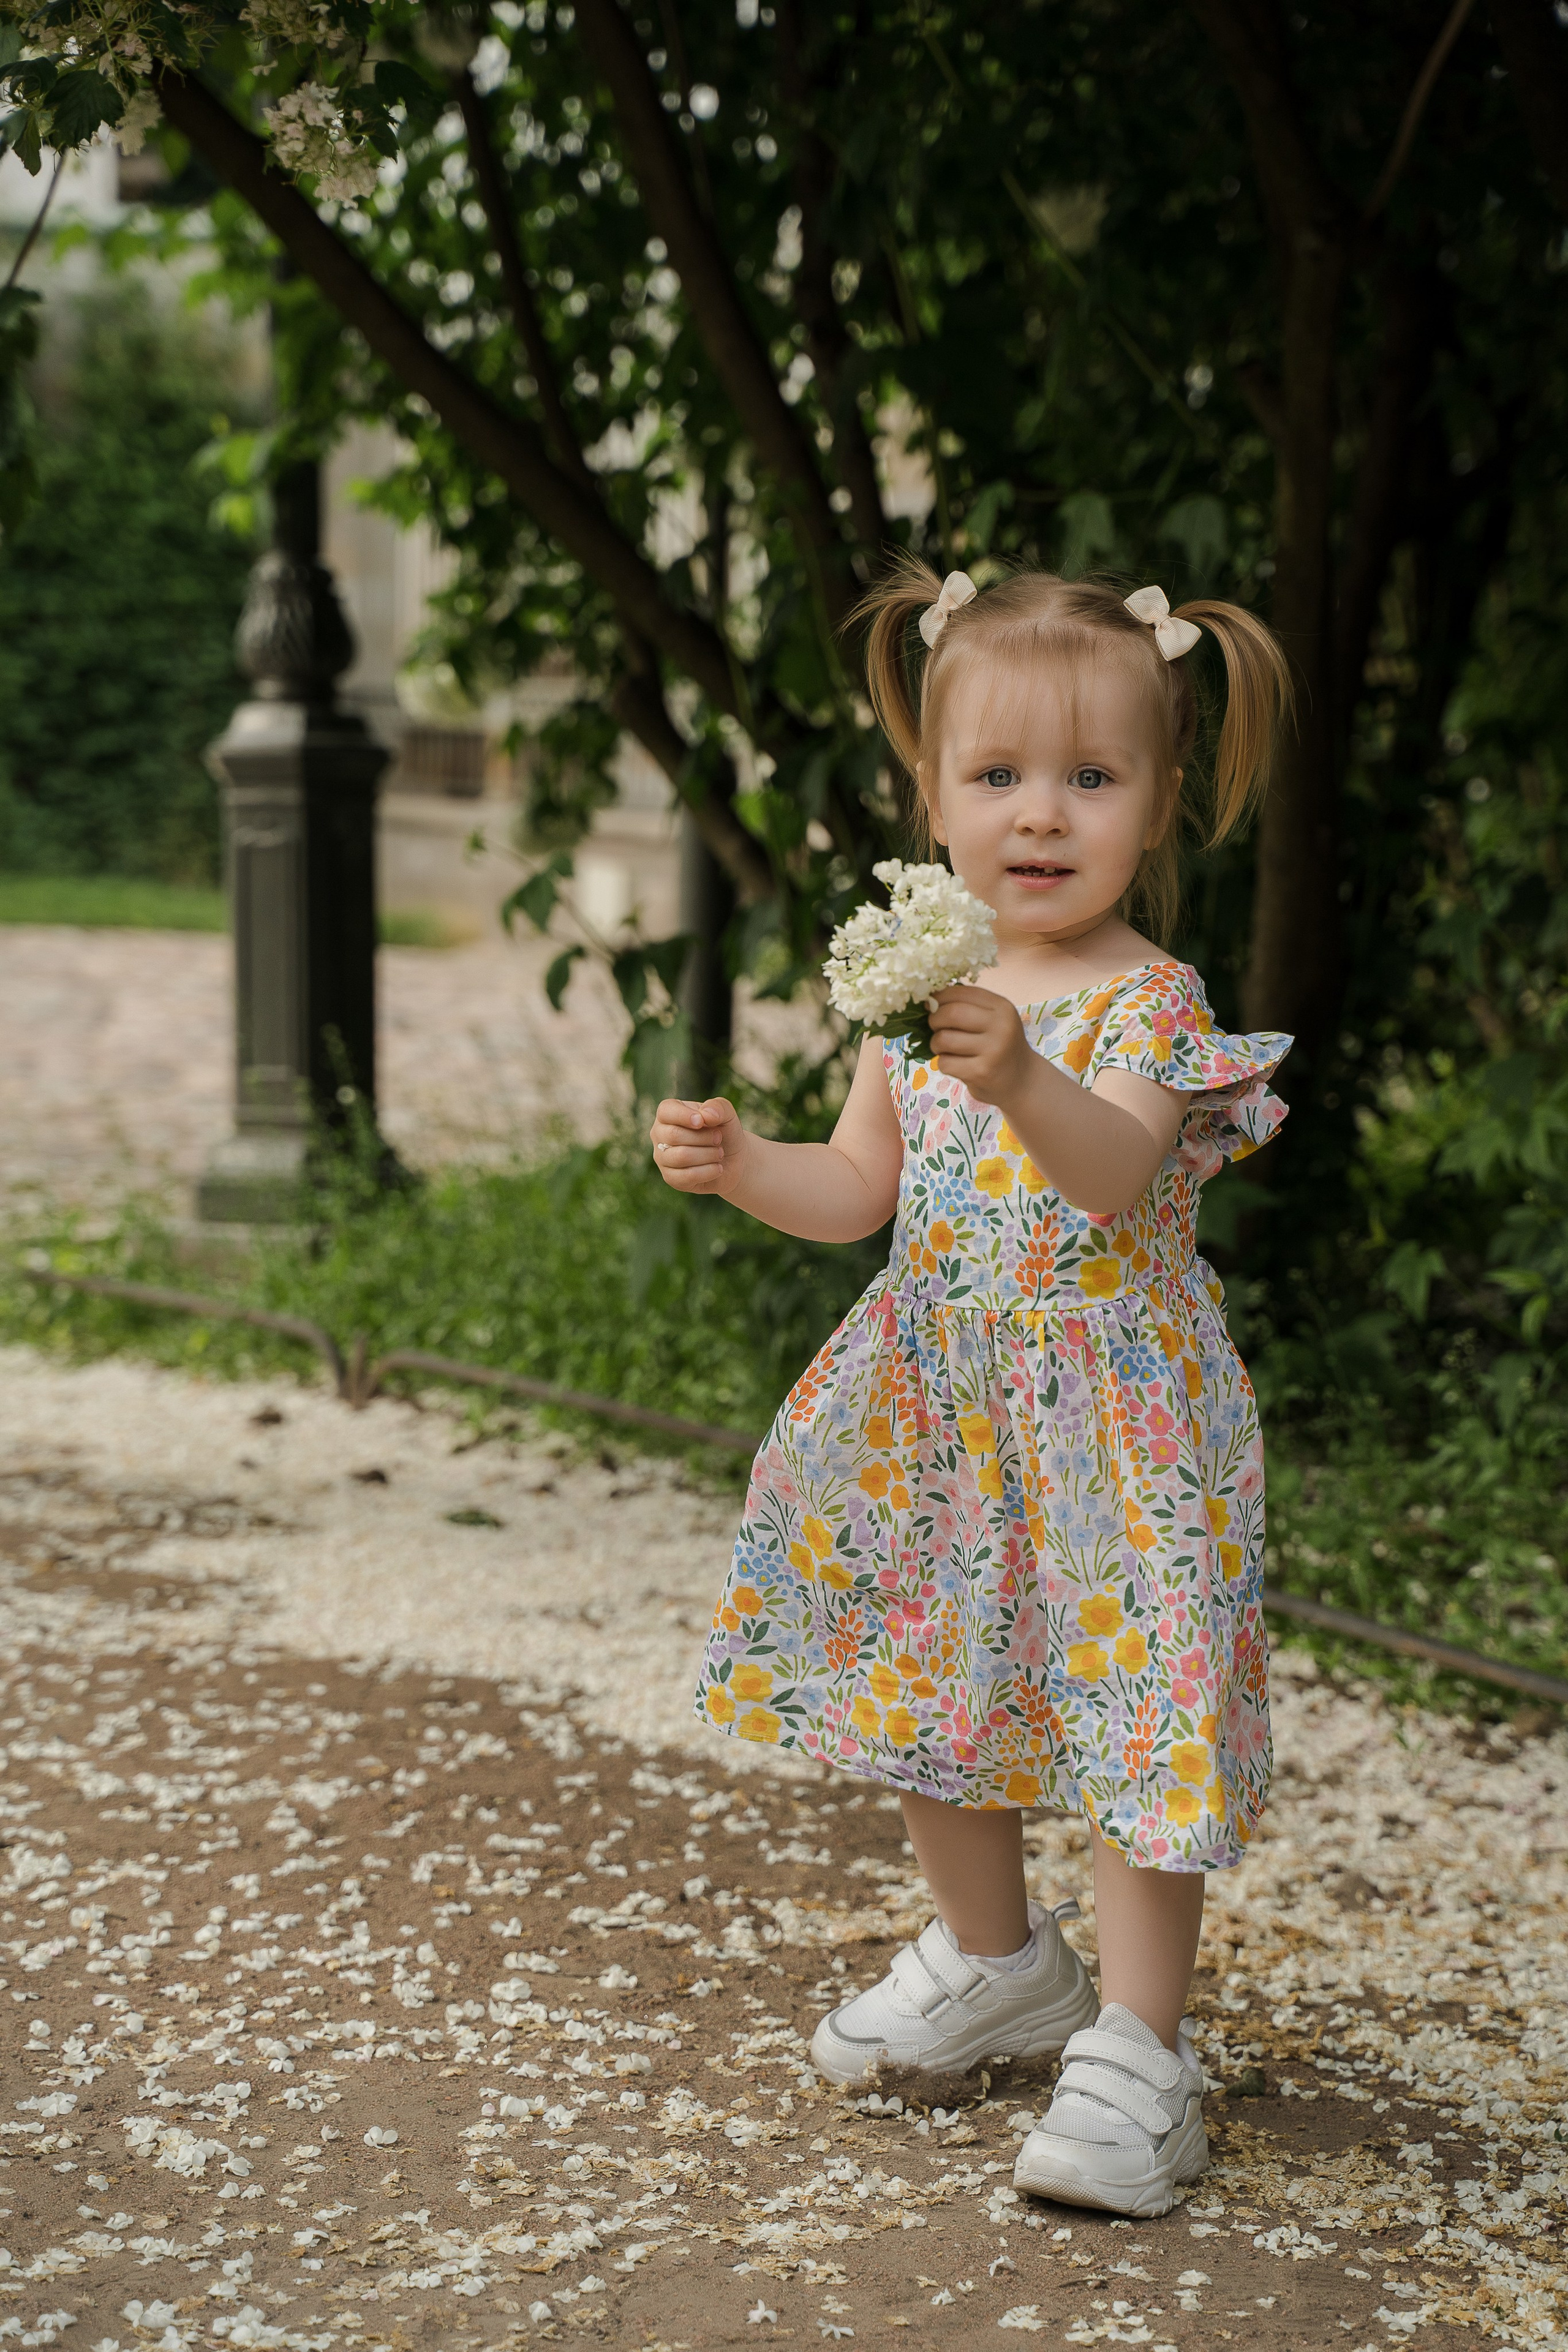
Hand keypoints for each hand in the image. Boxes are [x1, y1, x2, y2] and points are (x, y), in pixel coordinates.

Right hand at [649, 1095, 747, 1193]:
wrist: (733, 1160)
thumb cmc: (725, 1133)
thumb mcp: (727, 1114)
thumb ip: (719, 1107)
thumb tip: (706, 1115)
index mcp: (669, 1113)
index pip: (666, 1111)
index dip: (684, 1116)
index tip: (702, 1122)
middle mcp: (660, 1134)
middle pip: (674, 1135)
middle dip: (704, 1137)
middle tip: (719, 1139)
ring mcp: (662, 1157)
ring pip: (681, 1156)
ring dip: (708, 1155)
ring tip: (720, 1153)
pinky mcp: (670, 1178)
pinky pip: (686, 1176)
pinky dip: (708, 1171)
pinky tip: (718, 1168)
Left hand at [928, 984, 1030, 1107]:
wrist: (1023, 1081)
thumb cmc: (1000, 1046)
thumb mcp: (994, 1020)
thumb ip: (968, 1007)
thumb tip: (930, 998)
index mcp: (1002, 1008)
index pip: (961, 993)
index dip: (939, 997)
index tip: (930, 1004)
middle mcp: (1001, 1026)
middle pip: (951, 1013)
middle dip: (934, 1019)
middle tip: (933, 1027)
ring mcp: (992, 1051)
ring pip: (944, 1039)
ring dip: (935, 1044)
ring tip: (943, 1048)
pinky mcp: (981, 1073)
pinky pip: (946, 1062)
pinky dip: (943, 1063)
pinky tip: (955, 1064)